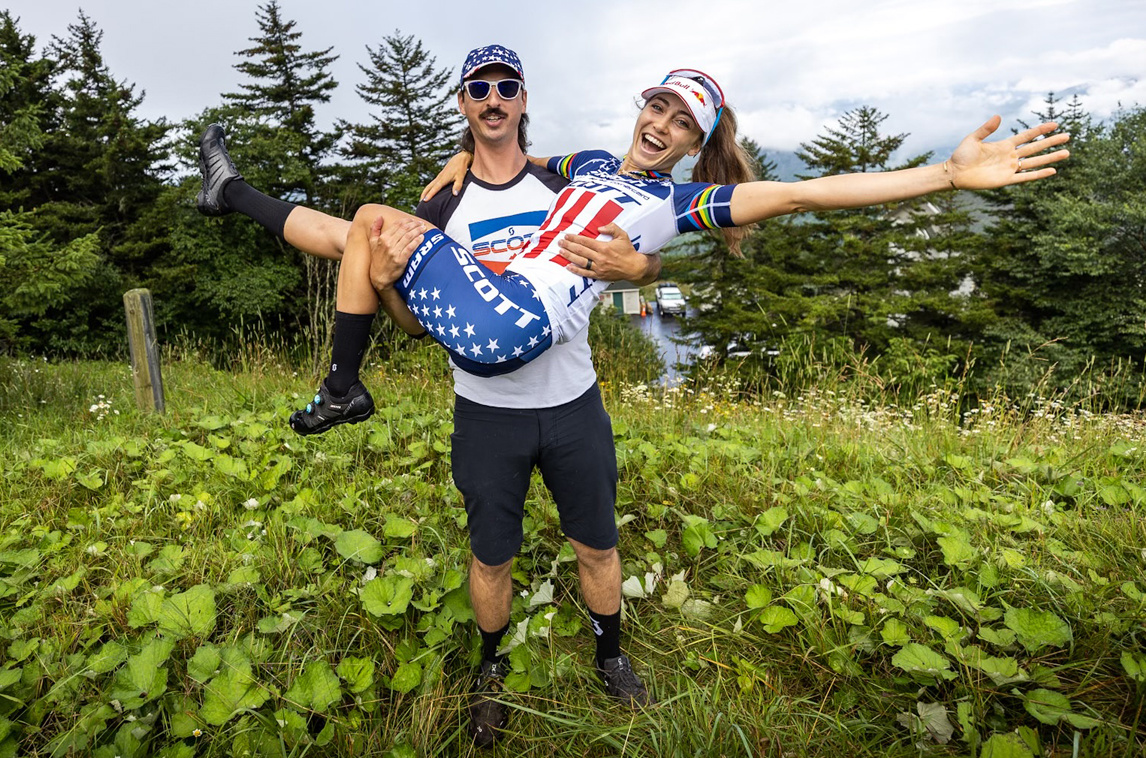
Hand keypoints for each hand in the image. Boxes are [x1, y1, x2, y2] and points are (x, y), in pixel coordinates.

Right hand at [368, 216, 428, 290]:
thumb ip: (374, 229)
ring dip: (417, 231)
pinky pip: (410, 248)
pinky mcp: (401, 260)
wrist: (379, 277)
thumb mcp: (372, 243)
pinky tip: (422, 238)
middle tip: (421, 223)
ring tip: (423, 228)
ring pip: (408, 237)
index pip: (397, 225)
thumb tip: (379, 216)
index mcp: (383, 238)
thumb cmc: (377, 259)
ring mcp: (394, 252)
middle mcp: (388, 244)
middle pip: (404, 230)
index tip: (413, 220)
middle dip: (414, 224)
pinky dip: (417, 241)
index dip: (406, 221)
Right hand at [421, 151, 472, 200]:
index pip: (435, 188)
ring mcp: (439, 177)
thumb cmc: (461, 168)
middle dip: (424, 194)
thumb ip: (458, 185)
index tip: (425, 200)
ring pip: (430, 185)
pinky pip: (432, 183)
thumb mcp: (461, 177)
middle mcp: (439, 178)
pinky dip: (429, 188)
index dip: (430, 194)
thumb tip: (455, 194)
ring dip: (425, 192)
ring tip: (422, 199)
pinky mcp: (440, 176)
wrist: (460, 159)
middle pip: (429, 187)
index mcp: (443, 179)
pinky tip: (429, 192)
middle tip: (420, 203)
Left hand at [557, 222, 655, 282]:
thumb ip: (612, 228)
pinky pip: (585, 273)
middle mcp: (600, 258)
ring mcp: (599, 268)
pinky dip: (576, 270)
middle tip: (560, 242)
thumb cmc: (628, 251)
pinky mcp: (599, 275)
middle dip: (568, 246)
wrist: (634, 267)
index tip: (567, 235)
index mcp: (604, 247)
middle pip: (580, 251)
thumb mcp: (623, 235)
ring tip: (561, 252)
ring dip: (569, 256)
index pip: (585, 241)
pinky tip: (568, 266)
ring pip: (580, 261)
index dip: (574, 238)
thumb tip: (600, 227)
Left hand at [949, 116, 1069, 189]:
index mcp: (1004, 145)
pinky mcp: (1006, 180)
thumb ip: (986, 129)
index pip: (1027, 136)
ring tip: (1066, 153)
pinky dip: (1038, 174)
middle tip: (1068, 136)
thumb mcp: (973, 139)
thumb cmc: (961, 155)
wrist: (954, 173)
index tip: (1055, 125)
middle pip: (1035, 148)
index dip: (1040, 131)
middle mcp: (1010, 156)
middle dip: (1051, 142)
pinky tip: (1052, 170)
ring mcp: (1009, 168)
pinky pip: (1025, 177)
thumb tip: (998, 116)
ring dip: (1050, 157)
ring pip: (1034, 162)